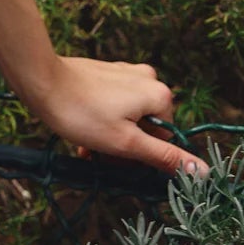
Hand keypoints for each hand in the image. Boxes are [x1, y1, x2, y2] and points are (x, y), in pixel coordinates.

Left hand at [30, 54, 209, 179]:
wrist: (41, 80)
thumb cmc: (81, 113)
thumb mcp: (125, 143)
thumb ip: (164, 157)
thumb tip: (202, 171)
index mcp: (160, 95)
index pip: (164, 138)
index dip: (140, 155)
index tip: (116, 159)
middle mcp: (148, 78)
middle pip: (145, 126)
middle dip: (122, 146)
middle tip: (97, 154)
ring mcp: (125, 73)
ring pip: (127, 117)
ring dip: (109, 137)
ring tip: (85, 146)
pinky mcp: (106, 72)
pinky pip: (112, 103)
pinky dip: (101, 121)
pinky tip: (81, 132)